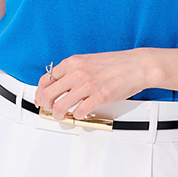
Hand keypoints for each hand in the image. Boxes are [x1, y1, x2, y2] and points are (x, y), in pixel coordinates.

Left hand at [33, 49, 153, 119]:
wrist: (137, 65)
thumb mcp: (88, 61)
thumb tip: (59, 85)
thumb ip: (72, 71)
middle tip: (50, 109)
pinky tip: (81, 113)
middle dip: (46, 106)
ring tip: (63, 116)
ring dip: (59, 115)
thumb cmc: (115, 64)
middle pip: (48, 94)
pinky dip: (78, 116)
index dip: (40, 92)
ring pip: (60, 106)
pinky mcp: (99, 97)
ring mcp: (88, 85)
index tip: (41, 99)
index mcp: (73, 63)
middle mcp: (77, 73)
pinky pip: (79, 112)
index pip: (45, 79)